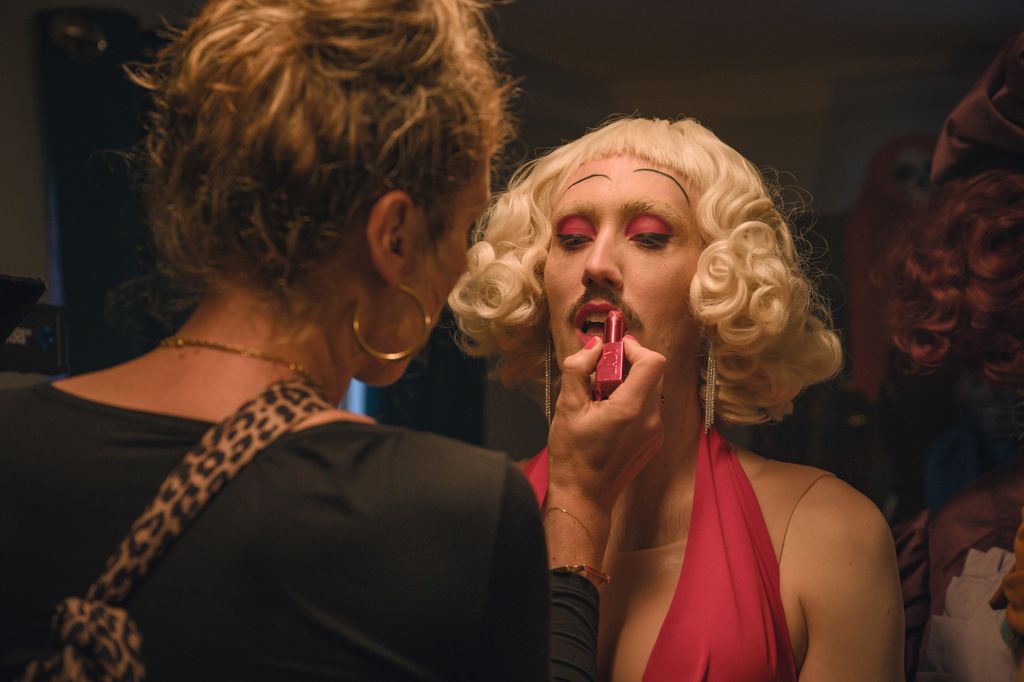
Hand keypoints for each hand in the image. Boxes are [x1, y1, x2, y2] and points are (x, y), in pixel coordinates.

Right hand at [547, 335, 664, 512]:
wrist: (584, 496)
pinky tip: (608, 416)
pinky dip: (631, 401)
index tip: (613, 350)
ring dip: (627, 384)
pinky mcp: (654, 440)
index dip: (634, 349)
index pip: (652, 362)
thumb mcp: (567, 407)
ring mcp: (655, 432)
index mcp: (630, 409)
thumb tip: (594, 346)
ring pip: (650, 390)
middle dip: (626, 365)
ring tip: (599, 399)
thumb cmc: (573, 456)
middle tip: (598, 373)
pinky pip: (648, 408)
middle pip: (651, 374)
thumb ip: (579, 370)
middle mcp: (651, 420)